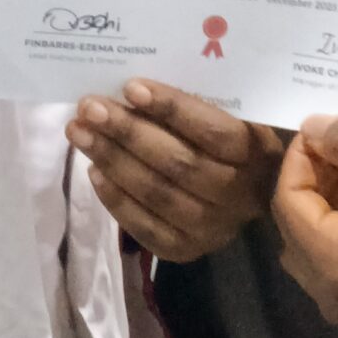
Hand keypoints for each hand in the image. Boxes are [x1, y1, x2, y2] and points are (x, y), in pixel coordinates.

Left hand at [67, 78, 282, 263]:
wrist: (249, 196)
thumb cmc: (232, 143)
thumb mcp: (232, 117)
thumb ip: (197, 105)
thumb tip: (135, 88)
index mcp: (257, 154)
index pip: (213, 131)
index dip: (172, 108)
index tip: (131, 87)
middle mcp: (239, 196)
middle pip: (179, 163)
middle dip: (128, 132)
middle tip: (90, 107)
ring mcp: (212, 228)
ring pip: (157, 194)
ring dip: (113, 160)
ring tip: (80, 132)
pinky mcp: (186, 250)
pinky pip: (145, 227)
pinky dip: (116, 199)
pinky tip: (93, 171)